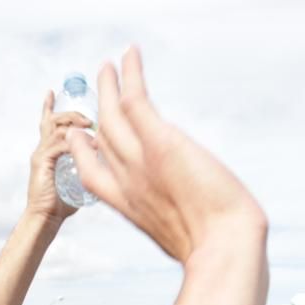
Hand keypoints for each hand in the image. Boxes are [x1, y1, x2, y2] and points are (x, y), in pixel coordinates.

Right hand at [26, 91, 92, 221]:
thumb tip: (107, 161)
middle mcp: (42, 148)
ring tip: (90, 124)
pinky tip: (87, 144)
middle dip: (71, 113)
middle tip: (89, 117)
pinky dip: (74, 141)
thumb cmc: (63, 204)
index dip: (48, 106)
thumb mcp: (78, 178)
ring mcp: (41, 154)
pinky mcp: (42, 163)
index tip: (51, 91)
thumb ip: (87, 166)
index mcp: (48, 150)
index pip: (47, 122)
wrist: (46, 219)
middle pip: (52, 119)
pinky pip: (58, 144)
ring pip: (55, 127)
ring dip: (74, 122)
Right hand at [66, 47, 265, 262]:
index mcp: (129, 207)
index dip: (84, 153)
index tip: (81, 138)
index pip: (94, 176)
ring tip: (109, 65)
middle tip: (99, 88)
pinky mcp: (160, 142)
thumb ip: (181, 223)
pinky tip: (131, 54)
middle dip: (96, 111)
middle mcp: (127, 181)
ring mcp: (140, 161)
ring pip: (112, 113)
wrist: (223, 247)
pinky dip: (131, 74)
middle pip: (101, 137)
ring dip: (109, 85)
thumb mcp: (188, 239)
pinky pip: (135, 99)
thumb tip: (202, 224)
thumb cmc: (217, 250)